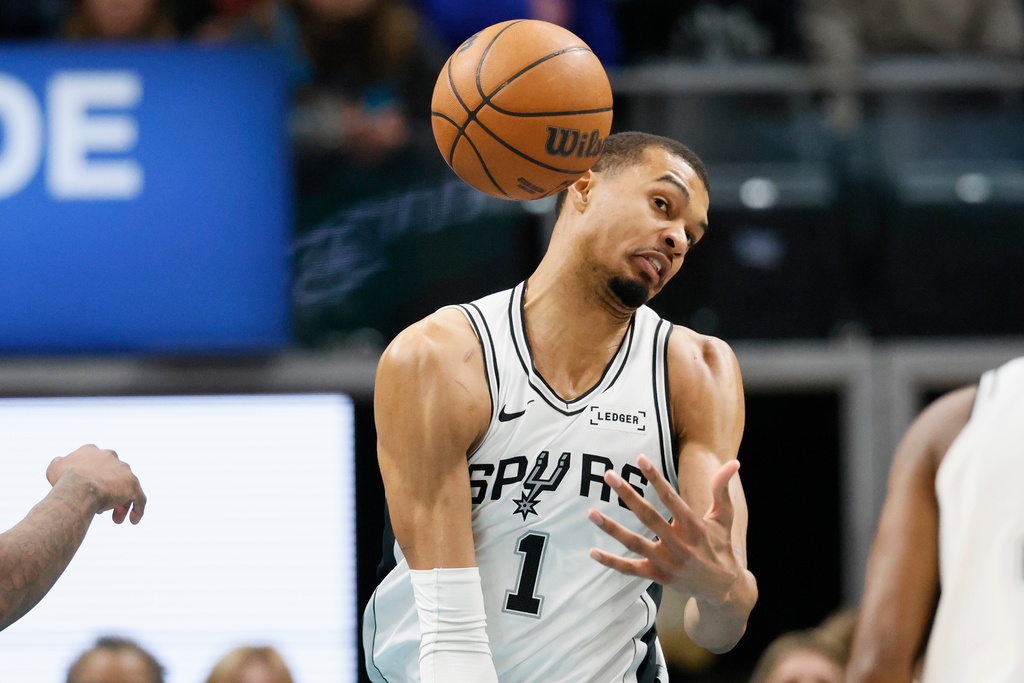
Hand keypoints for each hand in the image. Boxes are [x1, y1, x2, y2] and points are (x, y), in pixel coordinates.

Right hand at [46, 445, 146, 524]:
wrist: (78, 488)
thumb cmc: (63, 481)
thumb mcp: (54, 468)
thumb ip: (60, 463)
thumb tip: (61, 461)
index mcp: (94, 452)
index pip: (96, 466)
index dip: (92, 480)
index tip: (87, 494)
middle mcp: (111, 457)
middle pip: (113, 477)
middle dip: (108, 492)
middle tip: (103, 509)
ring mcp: (124, 470)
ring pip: (126, 488)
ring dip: (122, 504)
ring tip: (116, 519)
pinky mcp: (133, 484)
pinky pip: (140, 498)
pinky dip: (138, 509)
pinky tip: (133, 520)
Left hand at [588, 454, 742, 601]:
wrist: (723, 588)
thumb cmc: (720, 546)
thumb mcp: (724, 518)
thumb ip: (722, 490)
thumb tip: (733, 462)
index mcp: (694, 527)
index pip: (671, 498)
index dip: (655, 478)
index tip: (640, 459)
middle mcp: (679, 545)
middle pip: (648, 517)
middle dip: (628, 495)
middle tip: (609, 476)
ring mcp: (667, 562)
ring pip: (635, 543)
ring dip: (612, 528)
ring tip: (591, 513)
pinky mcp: (657, 576)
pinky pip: (630, 570)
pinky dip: (611, 562)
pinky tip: (593, 552)